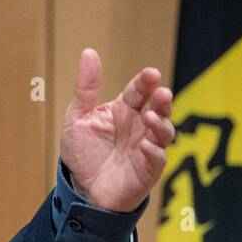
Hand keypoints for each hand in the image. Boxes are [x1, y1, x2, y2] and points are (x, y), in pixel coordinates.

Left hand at [60, 48, 173, 212]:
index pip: (138, 91)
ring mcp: (147, 147)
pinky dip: (154, 152)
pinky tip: (147, 146)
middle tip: (161, 92)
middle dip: (161, 99)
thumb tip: (89, 52)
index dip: (145, 82)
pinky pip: (156, 159)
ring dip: (161, 123)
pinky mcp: (148, 170)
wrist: (81, 189)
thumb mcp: (77, 117)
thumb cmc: (84, 153)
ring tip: (151, 117)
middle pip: (158, 108)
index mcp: (124, 110)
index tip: (150, 74)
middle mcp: (140, 126)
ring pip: (163, 132)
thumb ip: (85, 87)